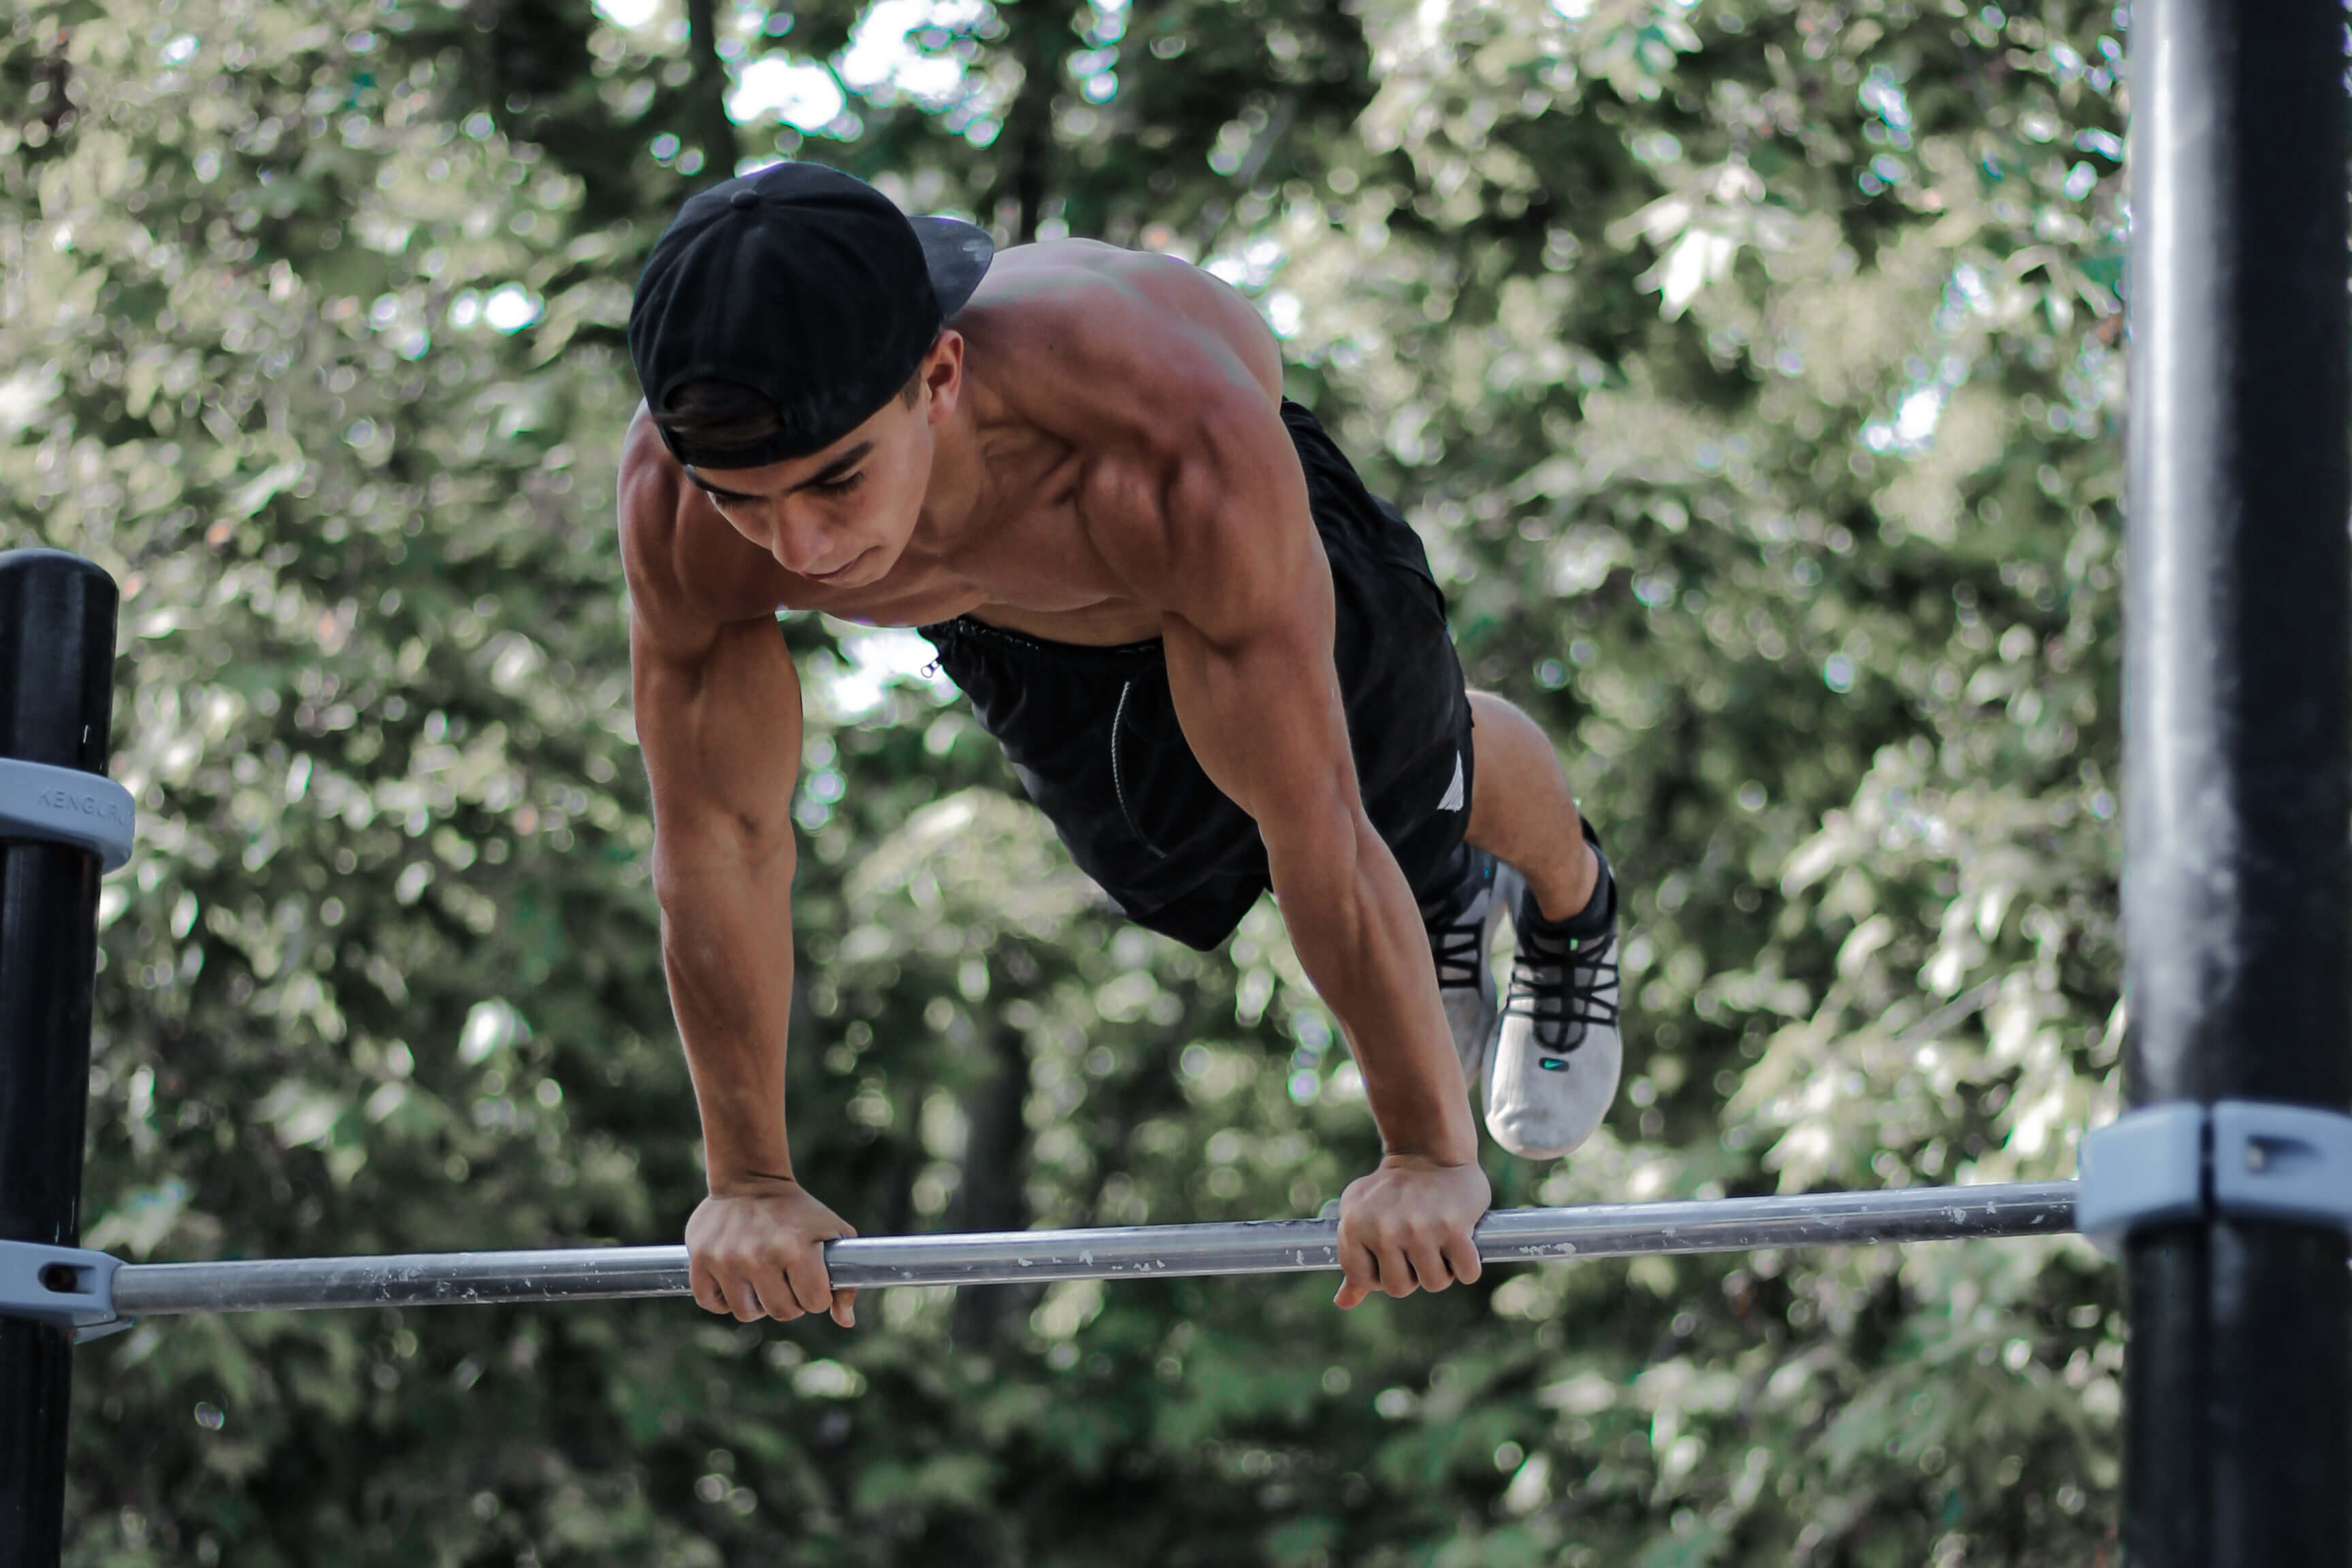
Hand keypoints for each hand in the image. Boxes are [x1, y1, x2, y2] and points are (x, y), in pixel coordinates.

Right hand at [685, 1176, 857, 1326]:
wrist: (749, 1178)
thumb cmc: (797, 1211)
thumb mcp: (832, 1234)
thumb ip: (843, 1281)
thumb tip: (845, 1321)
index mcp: (796, 1248)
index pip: (814, 1303)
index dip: (816, 1295)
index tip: (811, 1280)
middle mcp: (759, 1255)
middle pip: (781, 1312)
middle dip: (789, 1299)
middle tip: (786, 1277)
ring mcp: (726, 1258)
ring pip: (746, 1313)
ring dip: (757, 1301)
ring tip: (761, 1276)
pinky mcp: (699, 1259)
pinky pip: (712, 1303)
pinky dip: (723, 1298)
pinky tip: (735, 1279)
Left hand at [1332, 1154, 1490, 1307]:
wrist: (1430, 1153)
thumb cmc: (1393, 1191)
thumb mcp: (1361, 1217)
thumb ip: (1354, 1261)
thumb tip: (1343, 1303)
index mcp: (1355, 1227)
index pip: (1366, 1281)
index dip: (1382, 1272)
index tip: (1391, 1252)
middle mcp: (1384, 1230)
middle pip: (1400, 1288)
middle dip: (1412, 1273)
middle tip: (1418, 1244)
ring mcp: (1419, 1230)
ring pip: (1434, 1283)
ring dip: (1442, 1268)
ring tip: (1438, 1240)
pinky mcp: (1453, 1228)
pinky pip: (1466, 1273)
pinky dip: (1468, 1265)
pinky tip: (1461, 1243)